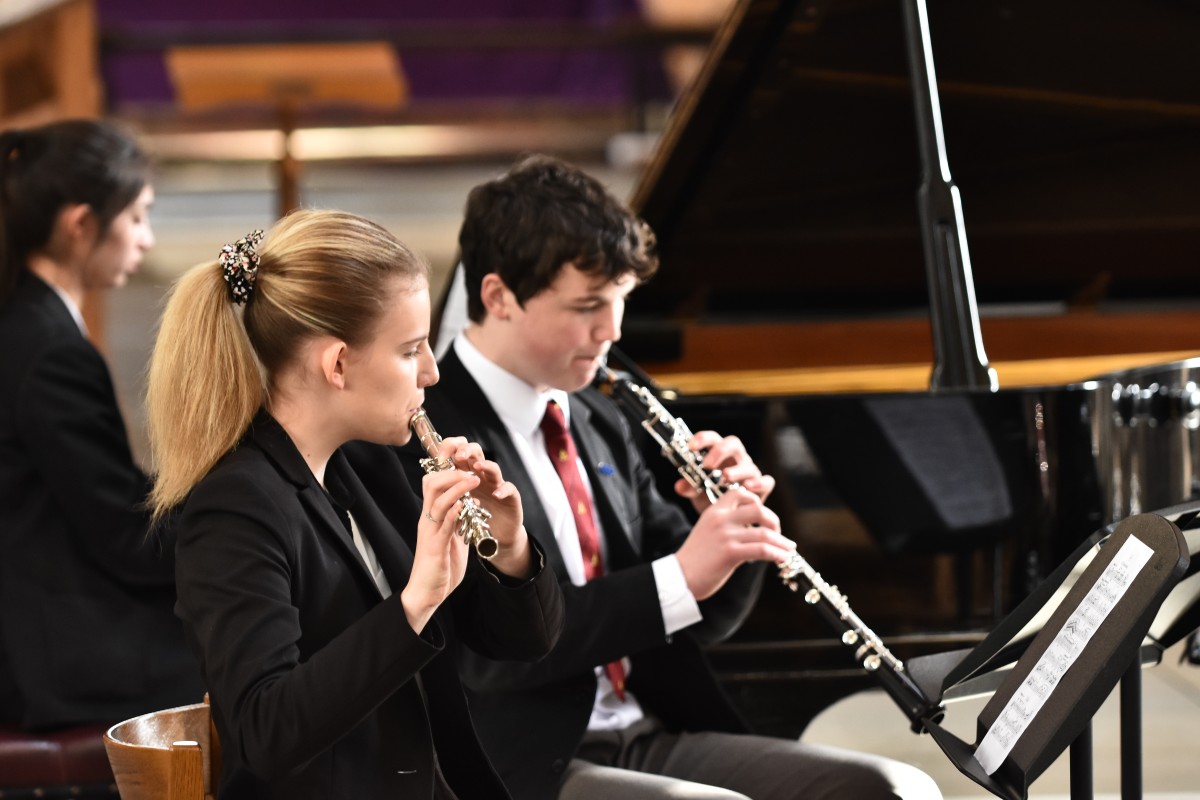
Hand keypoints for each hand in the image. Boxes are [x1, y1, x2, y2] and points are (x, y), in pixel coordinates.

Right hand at [401, 443, 482, 632]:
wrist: (426, 594)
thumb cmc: (439, 567)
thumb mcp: (451, 537)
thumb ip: (457, 520)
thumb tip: (467, 505)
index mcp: (432, 516)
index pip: (434, 481)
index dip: (446, 465)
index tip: (463, 454)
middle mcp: (428, 519)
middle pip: (431, 483)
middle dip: (451, 469)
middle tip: (469, 464)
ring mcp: (430, 532)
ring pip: (437, 500)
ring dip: (456, 487)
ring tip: (473, 478)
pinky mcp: (435, 547)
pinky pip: (443, 525)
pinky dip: (454, 512)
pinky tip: (464, 504)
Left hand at [439, 437, 531, 579]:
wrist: (496, 536)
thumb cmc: (475, 517)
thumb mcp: (459, 502)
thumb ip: (449, 490)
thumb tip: (428, 478)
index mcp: (467, 474)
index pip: (459, 452)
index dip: (449, 449)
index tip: (439, 457)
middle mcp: (482, 476)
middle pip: (476, 452)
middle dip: (466, 450)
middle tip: (458, 456)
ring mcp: (497, 485)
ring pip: (494, 468)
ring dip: (485, 465)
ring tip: (477, 467)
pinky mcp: (511, 498)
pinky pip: (509, 489)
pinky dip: (503, 490)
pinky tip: (496, 494)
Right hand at [673, 486, 793, 600]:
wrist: (679, 578)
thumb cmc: (695, 559)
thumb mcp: (707, 532)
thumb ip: (727, 526)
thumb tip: (754, 530)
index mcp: (714, 511)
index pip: (740, 493)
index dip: (757, 501)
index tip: (764, 516)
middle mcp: (720, 519)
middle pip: (758, 509)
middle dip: (774, 521)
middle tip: (780, 535)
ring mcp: (726, 535)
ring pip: (764, 532)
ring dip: (782, 542)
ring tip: (788, 550)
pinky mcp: (731, 553)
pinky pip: (762, 550)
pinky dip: (777, 554)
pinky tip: (782, 559)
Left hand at [674, 431, 776, 512]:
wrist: (725, 520)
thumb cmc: (711, 498)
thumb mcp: (696, 494)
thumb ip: (689, 488)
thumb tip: (679, 486)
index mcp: (718, 454)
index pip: (713, 439)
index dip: (703, 438)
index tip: (691, 446)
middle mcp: (736, 459)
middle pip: (733, 443)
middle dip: (720, 451)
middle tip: (707, 465)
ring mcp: (750, 471)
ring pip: (748, 464)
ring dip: (736, 469)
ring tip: (725, 477)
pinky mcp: (762, 486)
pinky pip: (766, 481)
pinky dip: (759, 483)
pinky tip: (748, 487)